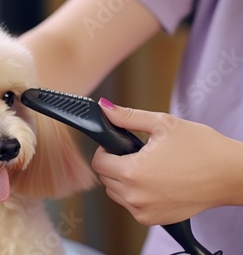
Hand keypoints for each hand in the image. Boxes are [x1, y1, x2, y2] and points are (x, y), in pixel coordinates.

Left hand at [91, 98, 242, 225]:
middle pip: (105, 178)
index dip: (106, 150)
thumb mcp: (163, 124)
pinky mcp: (153, 220)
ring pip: (116, 193)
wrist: (230, 175)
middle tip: (137, 154)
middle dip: (115, 163)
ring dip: (123, 180)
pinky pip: (131, 206)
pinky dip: (136, 194)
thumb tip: (105, 107)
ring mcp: (143, 211)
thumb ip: (128, 116)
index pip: (99, 162)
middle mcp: (135, 196)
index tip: (119, 145)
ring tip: (147, 167)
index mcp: (133, 171)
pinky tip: (154, 182)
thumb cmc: (202, 148)